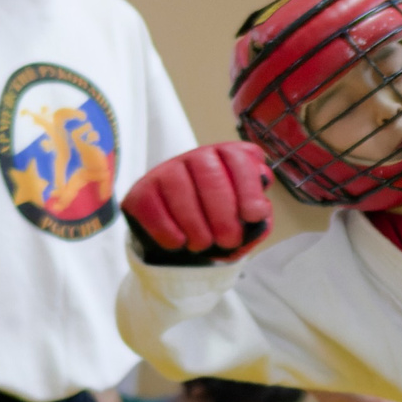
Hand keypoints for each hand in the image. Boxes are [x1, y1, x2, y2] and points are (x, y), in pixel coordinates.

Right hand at [122, 142, 273, 264]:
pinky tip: (179, 242)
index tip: (254, 215)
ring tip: (203, 245)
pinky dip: (166, 228)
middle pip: (208, 174)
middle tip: (228, 240)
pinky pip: (150, 204)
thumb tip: (259, 210)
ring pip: (178, 187)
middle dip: (222, 213)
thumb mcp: (246, 222)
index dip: (248, 187)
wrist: (184, 241)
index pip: (239, 158)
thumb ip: (258, 214)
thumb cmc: (220, 225)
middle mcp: (197, 157)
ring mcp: (166, 170)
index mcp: (228, 158)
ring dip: (195, 223)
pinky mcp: (142, 190)